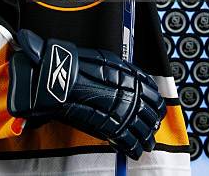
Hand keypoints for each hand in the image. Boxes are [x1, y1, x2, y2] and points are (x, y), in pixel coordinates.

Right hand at [8, 29, 165, 159]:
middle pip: (147, 106)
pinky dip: (133, 147)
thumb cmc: (66, 61)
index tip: (156, 101)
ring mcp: (116, 107)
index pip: (145, 84)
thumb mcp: (90, 56)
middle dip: (153, 117)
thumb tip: (117, 71)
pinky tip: (136, 151)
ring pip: (141, 124)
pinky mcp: (106, 124)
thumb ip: (105, 64)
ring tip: (149, 142)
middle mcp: (122, 88)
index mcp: (120, 70)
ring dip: (147, 134)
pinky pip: (126, 138)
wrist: (52, 75)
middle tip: (154, 123)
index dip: (152, 95)